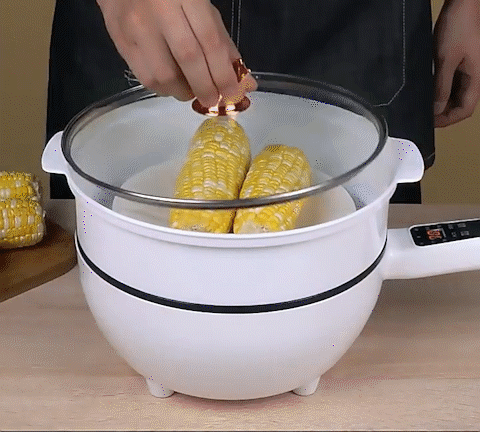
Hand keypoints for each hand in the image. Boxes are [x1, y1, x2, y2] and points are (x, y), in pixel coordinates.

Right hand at [96, 0, 256, 106]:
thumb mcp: (202, 8)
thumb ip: (222, 44)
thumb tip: (244, 82)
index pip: (209, 42)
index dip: (224, 74)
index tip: (233, 95)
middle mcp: (159, 12)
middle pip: (188, 59)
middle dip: (205, 87)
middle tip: (213, 100)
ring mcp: (136, 27)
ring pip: (163, 76)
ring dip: (183, 92)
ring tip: (191, 90)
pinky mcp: (120, 42)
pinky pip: (145, 78)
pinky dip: (164, 89)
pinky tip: (172, 84)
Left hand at [433, 0, 479, 127]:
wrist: (463, 3)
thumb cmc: (458, 27)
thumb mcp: (445, 60)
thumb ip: (441, 87)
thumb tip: (436, 109)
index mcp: (476, 78)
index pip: (465, 110)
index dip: (447, 120)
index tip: (429, 122)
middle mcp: (474, 77)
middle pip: (460, 105)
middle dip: (443, 113)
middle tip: (423, 115)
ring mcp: (468, 70)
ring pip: (455, 95)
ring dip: (440, 102)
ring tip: (423, 105)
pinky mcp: (460, 63)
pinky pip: (451, 83)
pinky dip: (440, 90)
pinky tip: (427, 90)